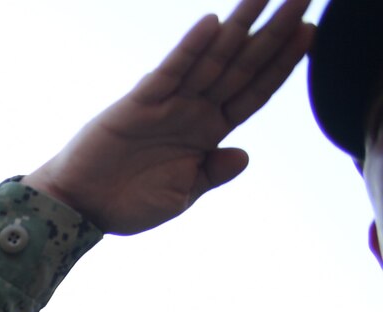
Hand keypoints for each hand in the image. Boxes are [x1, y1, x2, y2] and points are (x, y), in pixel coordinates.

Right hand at [22, 0, 309, 234]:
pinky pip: (170, 72)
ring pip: (212, 59)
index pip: (254, 91)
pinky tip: (211, 25)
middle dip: (274, 32)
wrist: (78, 209)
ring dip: (239, 27)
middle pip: (242, 65)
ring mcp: (168, 104)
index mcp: (208, 133)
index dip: (282, 63)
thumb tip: (243, 155)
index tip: (310, 33)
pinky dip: (190, 49)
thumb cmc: (127, 205)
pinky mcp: (138, 103)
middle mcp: (193, 111)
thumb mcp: (178, 196)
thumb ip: (210, 173)